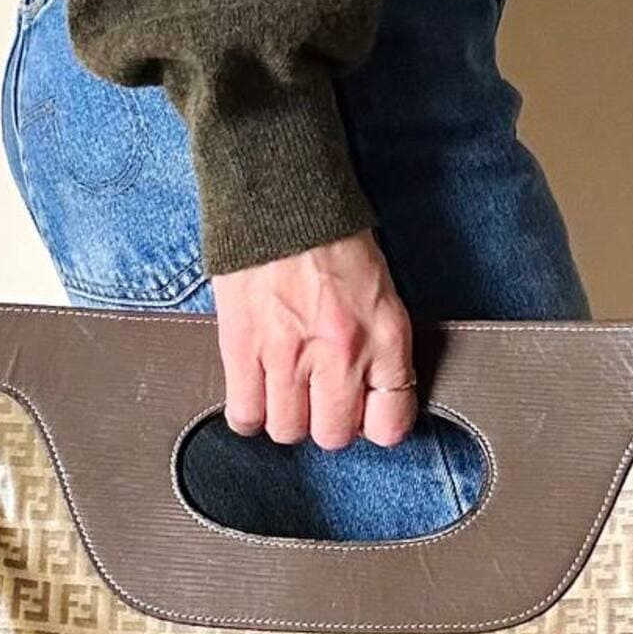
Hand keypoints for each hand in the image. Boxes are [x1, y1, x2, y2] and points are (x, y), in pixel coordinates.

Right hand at [210, 231, 418, 450]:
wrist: (281, 197)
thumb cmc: (332, 241)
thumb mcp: (382, 294)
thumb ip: (382, 349)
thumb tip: (369, 401)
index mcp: (384, 338)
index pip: (390, 425)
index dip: (373, 424)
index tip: (362, 411)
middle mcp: (341, 354)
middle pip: (333, 436)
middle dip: (326, 423)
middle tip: (318, 397)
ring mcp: (288, 356)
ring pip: (287, 431)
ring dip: (286, 417)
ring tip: (285, 391)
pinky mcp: (243, 349)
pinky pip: (245, 415)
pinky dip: (249, 414)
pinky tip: (255, 393)